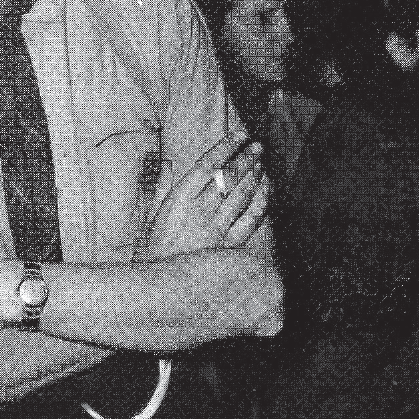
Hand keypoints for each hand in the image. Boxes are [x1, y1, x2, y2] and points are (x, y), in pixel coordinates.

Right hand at [139, 141, 267, 255]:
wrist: (163, 285)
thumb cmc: (155, 248)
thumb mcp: (153, 214)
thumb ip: (161, 187)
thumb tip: (169, 164)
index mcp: (179, 199)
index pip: (207, 164)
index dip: (226, 146)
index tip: (239, 134)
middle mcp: (199, 210)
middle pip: (228, 177)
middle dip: (246, 158)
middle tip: (257, 145)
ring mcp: (216, 228)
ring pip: (242, 195)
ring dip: (255, 176)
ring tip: (261, 163)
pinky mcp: (230, 245)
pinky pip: (251, 219)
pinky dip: (261, 202)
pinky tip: (265, 191)